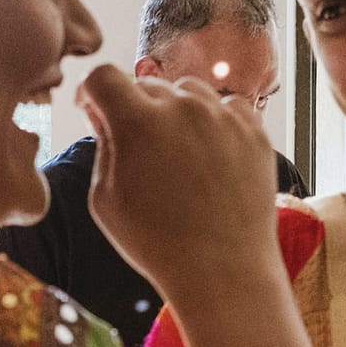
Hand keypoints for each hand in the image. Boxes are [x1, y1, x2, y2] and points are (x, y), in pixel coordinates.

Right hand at [76, 67, 278, 301]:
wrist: (223, 270)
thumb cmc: (156, 242)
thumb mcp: (104, 199)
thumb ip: (102, 145)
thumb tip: (102, 112)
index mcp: (138, 123)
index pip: (103, 76)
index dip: (92, 91)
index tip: (94, 109)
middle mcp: (183, 108)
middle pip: (146, 85)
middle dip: (134, 109)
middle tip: (137, 148)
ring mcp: (223, 117)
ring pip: (188, 92)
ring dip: (175, 112)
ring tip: (176, 153)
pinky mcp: (254, 131)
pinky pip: (227, 108)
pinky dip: (214, 122)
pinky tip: (207, 155)